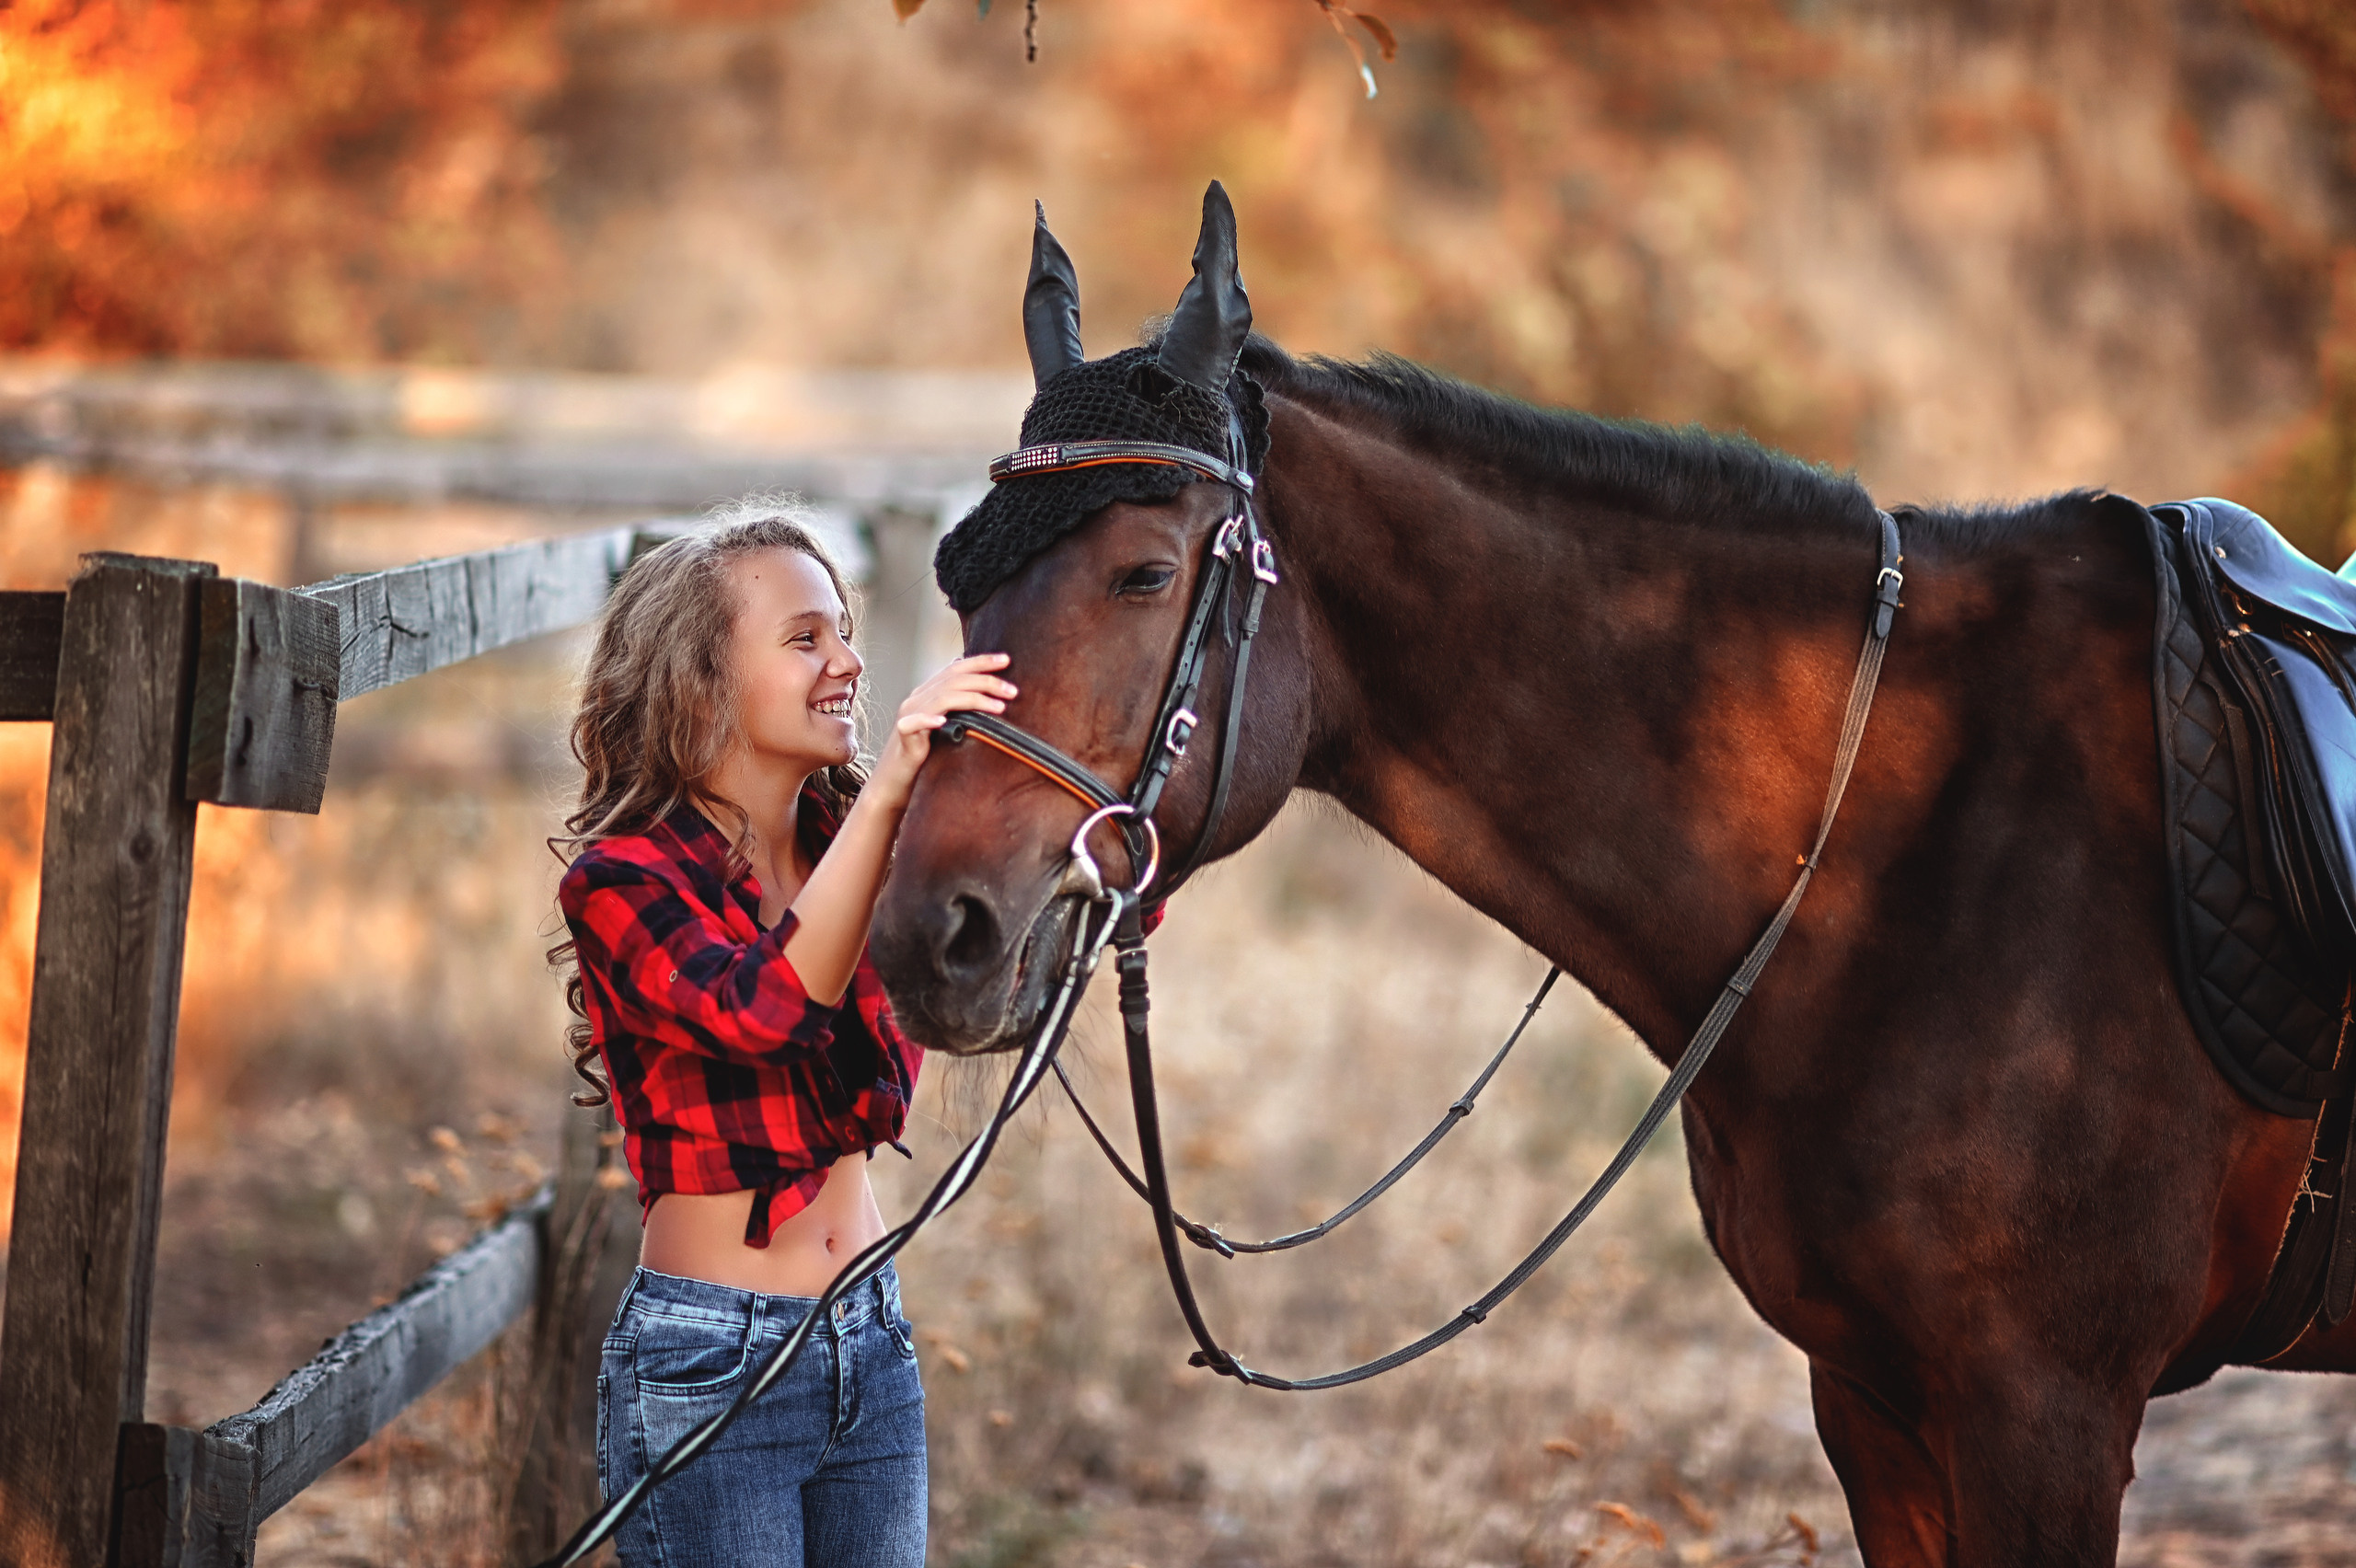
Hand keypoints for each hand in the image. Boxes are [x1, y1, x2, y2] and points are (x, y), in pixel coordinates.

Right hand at [866, 652, 1015, 806]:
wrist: (898, 775)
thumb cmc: (927, 750)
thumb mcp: (948, 723)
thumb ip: (961, 706)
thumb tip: (987, 692)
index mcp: (929, 691)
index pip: (956, 668)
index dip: (981, 661)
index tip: (1006, 660)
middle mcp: (919, 697)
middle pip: (954, 680)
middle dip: (986, 681)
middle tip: (1012, 690)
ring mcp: (909, 713)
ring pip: (943, 698)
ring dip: (974, 700)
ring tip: (1000, 707)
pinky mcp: (903, 733)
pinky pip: (914, 723)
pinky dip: (929, 720)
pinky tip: (944, 722)